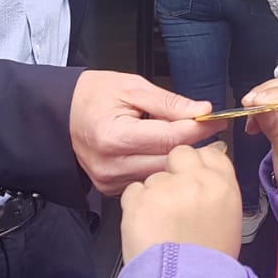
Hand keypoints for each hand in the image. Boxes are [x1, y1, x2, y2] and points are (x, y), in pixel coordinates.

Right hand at [69, 71, 225, 195]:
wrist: (62, 113)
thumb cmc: (94, 96)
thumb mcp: (132, 87)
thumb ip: (168, 102)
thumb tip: (200, 110)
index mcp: (114, 136)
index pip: (169, 138)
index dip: (198, 128)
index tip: (216, 120)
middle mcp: (111, 164)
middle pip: (168, 161)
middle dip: (193, 146)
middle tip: (212, 133)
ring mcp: (109, 181)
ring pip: (160, 175)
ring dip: (178, 161)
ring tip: (190, 143)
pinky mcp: (110, 189)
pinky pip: (146, 181)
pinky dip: (160, 169)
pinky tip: (165, 156)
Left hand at [120, 143, 241, 263]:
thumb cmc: (207, 264)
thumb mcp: (229, 222)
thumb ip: (217, 192)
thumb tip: (207, 177)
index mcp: (223, 186)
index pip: (209, 153)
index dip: (197, 164)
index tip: (192, 175)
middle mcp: (195, 181)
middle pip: (179, 154)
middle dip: (173, 170)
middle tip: (173, 196)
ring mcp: (166, 189)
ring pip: (154, 176)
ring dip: (154, 194)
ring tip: (161, 224)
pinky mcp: (140, 201)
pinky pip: (133, 191)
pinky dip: (135, 206)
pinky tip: (147, 226)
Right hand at [241, 78, 277, 196]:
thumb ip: (277, 130)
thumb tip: (260, 109)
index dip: (275, 95)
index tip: (253, 101)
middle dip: (266, 94)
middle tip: (247, 106)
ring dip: (262, 100)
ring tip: (250, 117)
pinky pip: (276, 101)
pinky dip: (262, 108)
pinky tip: (254, 121)